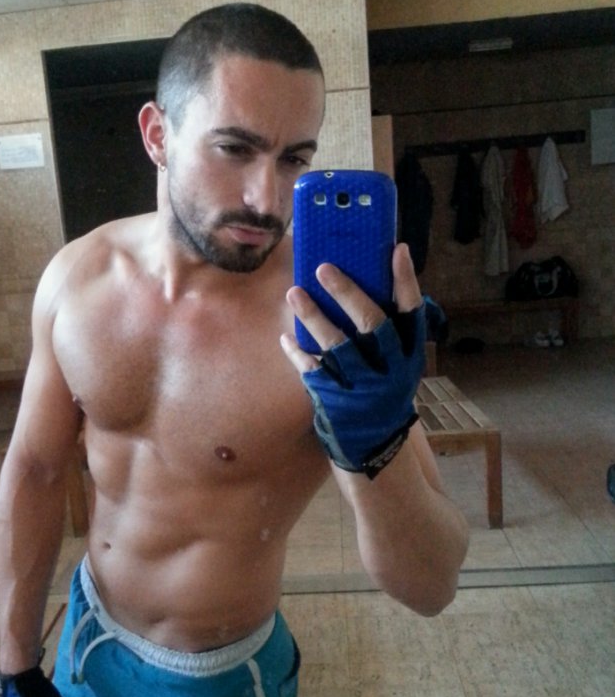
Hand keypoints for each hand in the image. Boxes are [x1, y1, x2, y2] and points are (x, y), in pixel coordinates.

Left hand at [281, 244, 425, 476]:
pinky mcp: (336, 401)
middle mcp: (391, 369)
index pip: (412, 312)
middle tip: (324, 268)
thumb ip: (386, 331)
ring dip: (314, 317)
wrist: (376, 447)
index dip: (406, 281)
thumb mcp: (397, 365)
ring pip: (337, 346)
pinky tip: (285, 335)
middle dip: (348, 293)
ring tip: (294, 293)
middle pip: (373, 324)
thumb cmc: (384, 392)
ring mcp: (363, 386)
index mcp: (410, 355)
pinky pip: (312, 370)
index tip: (397, 249)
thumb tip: (364, 281)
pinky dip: (297, 352)